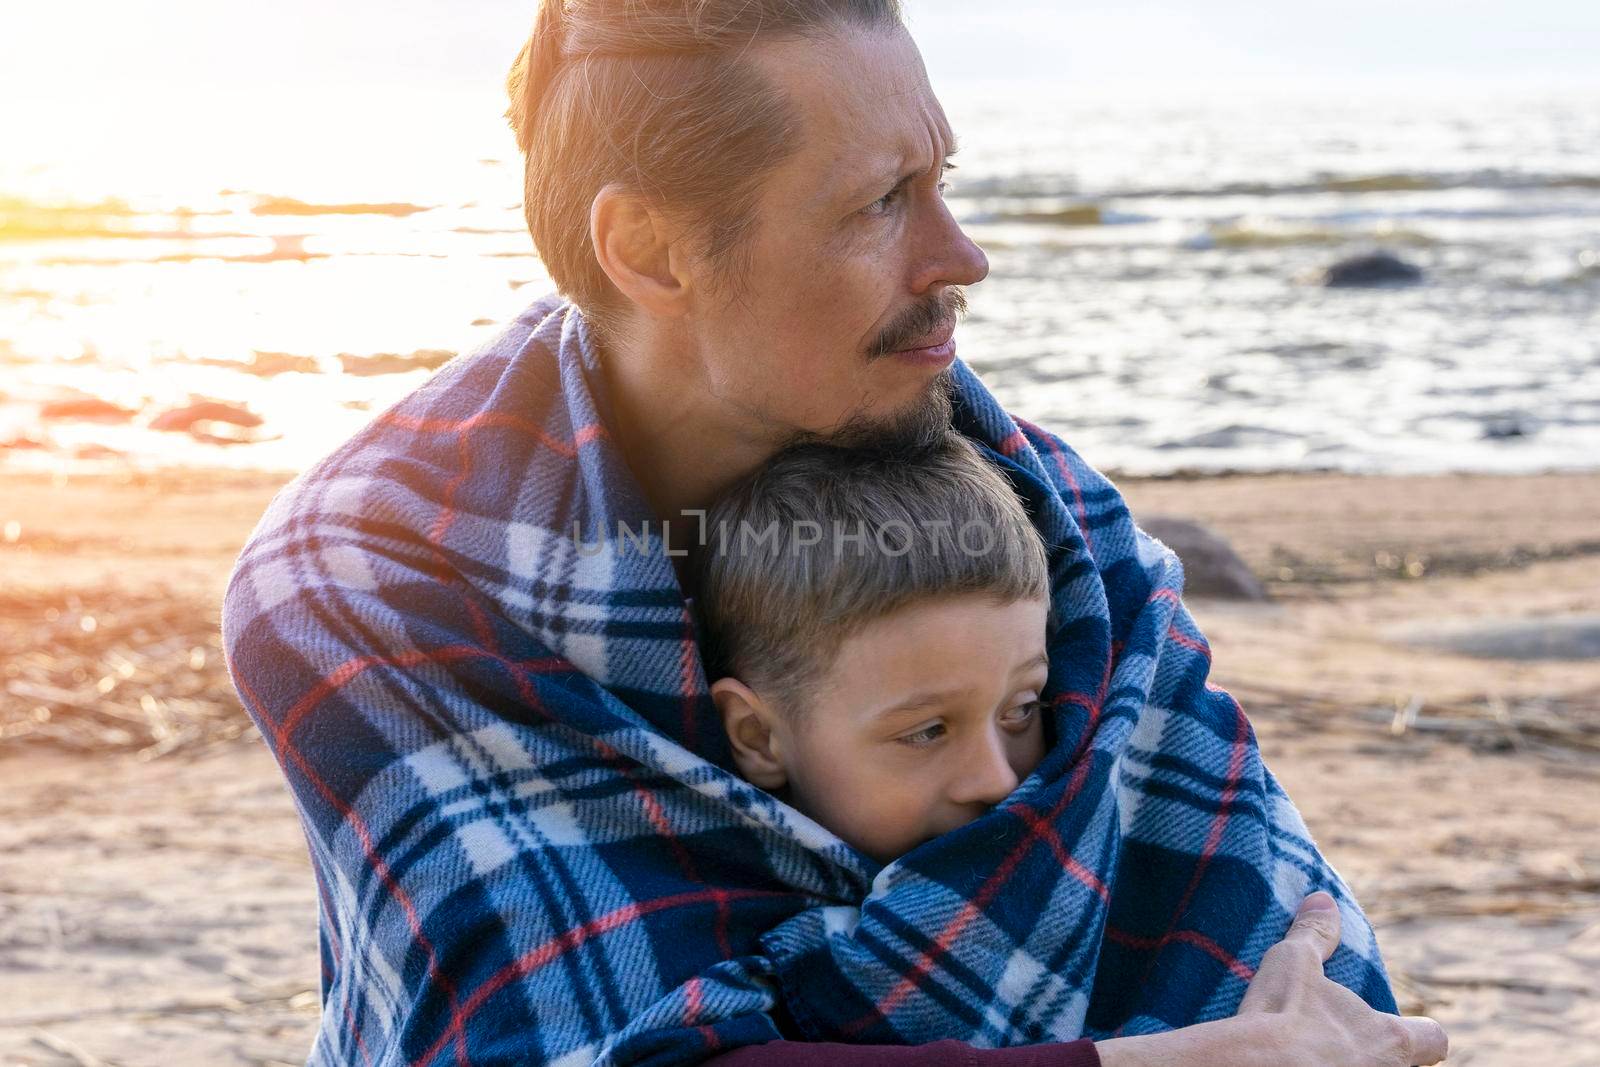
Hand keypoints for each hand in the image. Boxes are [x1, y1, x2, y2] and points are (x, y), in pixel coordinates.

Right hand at [1234, 891, 1447, 1065]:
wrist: (1251, 1066)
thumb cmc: (1282, 1014)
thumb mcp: (1295, 962)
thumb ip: (1315, 933)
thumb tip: (1324, 901)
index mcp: (1389, 1039)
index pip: (1434, 1040)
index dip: (1420, 1032)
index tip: (1402, 1027)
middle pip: (1398, 1066)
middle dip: (1373, 1055)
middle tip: (1338, 1043)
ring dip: (1348, 1065)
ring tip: (1314, 1057)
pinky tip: (1297, 1066)